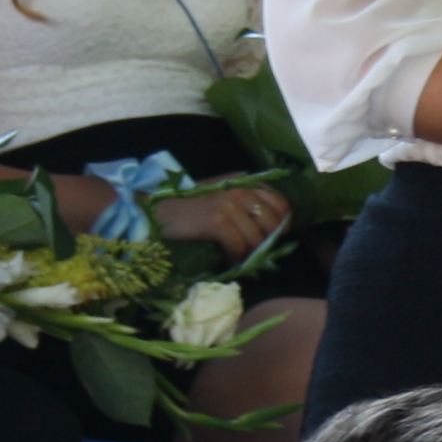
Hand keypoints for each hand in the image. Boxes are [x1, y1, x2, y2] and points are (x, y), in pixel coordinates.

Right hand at [153, 184, 290, 261]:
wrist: (158, 213)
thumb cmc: (191, 211)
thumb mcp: (222, 200)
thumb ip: (246, 206)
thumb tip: (275, 227)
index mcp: (244, 183)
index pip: (281, 203)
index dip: (282, 224)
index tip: (273, 238)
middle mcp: (239, 190)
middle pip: (273, 222)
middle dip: (266, 242)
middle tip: (253, 252)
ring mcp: (228, 204)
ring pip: (256, 237)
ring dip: (248, 253)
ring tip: (237, 257)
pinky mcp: (217, 221)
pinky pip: (238, 246)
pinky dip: (234, 257)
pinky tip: (226, 259)